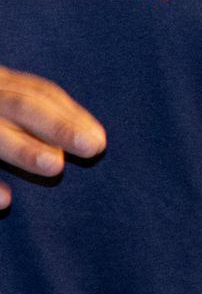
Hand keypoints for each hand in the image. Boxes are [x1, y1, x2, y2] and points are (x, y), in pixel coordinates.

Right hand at [0, 66, 104, 207]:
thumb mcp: (0, 99)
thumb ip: (24, 111)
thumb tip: (88, 140)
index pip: (36, 92)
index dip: (68, 113)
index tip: (100, 140)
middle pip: (16, 103)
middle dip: (56, 123)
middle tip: (95, 147)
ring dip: (20, 146)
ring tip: (56, 166)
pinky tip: (6, 201)